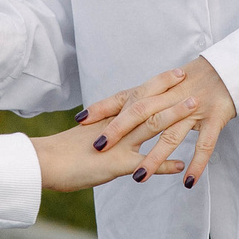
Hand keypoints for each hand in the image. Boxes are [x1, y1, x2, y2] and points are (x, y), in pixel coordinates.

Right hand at [32, 92, 199, 192]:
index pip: (136, 95)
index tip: (175, 72)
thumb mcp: (84, 139)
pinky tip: (182, 166)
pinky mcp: (116, 164)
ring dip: (174, 117)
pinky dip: (164, 165)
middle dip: (171, 91)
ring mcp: (118, 144)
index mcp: (108, 118)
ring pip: (151, 126)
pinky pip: (145, 163)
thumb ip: (102, 133)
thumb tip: (110, 131)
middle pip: (147, 103)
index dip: (157, 83)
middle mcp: (115, 127)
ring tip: (195, 109)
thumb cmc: (58, 154)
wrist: (42, 162)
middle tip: (191, 80)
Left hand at [80, 57, 237, 189]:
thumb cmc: (197, 80)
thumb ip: (146, 99)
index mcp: (159, 89)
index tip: (80, 119)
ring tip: (138, 177)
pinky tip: (188, 181)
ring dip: (154, 157)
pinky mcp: (215, 119)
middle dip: (119, 129)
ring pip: (171, 134)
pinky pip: (205, 145)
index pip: (125, 97)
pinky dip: (197, 163)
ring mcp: (194, 109)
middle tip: (99, 147)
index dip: (103, 108)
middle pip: (142, 112)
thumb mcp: (167, 86)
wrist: (231, 69)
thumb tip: (120, 111)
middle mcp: (173, 97)